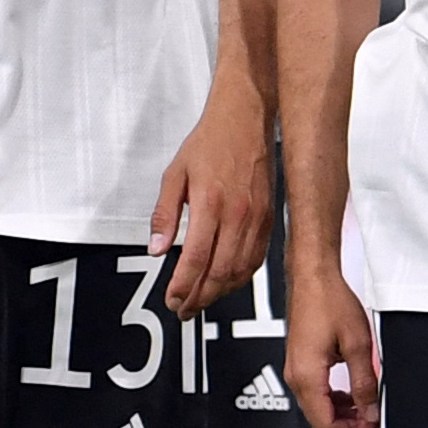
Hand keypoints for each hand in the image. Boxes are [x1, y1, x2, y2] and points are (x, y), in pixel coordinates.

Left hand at [146, 90, 273, 317]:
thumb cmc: (209, 142)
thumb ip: (165, 215)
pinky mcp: (270, 218)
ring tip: (201, 301)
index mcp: (211, 202)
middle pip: (220, 272)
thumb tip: (157, 249)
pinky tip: (226, 283)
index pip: (197, 258)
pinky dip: (241, 277)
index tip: (172, 300)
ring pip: (241, 270)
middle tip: (183, 309)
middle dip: (200, 297)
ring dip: (220, 293)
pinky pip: (257, 258)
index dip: (183, 285)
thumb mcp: (174, 174)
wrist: (246, 118)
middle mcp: (238, 214)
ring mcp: (257, 218)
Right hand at [286, 265, 378, 427]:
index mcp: (307, 377)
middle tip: (371, 427)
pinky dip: (333, 400)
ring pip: (316, 407)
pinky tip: (351, 395)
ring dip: (341, 414)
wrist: (312, 277)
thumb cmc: (329, 302)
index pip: (325, 424)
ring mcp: (295, 370)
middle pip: (319, 420)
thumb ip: (365, 383)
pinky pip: (314, 392)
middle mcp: (296, 377)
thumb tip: (371, 412)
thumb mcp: (358, 346)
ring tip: (365, 412)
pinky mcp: (299, 362)